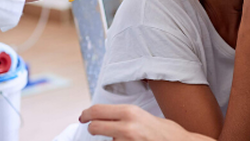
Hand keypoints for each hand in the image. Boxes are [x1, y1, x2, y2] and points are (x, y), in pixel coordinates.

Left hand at [80, 104, 210, 140]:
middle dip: (92, 129)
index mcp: (130, 112)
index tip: (83, 117)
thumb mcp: (144, 117)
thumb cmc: (166, 133)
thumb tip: (108, 119)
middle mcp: (127, 126)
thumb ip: (125, 118)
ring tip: (128, 139)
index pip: (97, 110)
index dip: (86, 114)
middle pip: (94, 127)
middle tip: (93, 129)